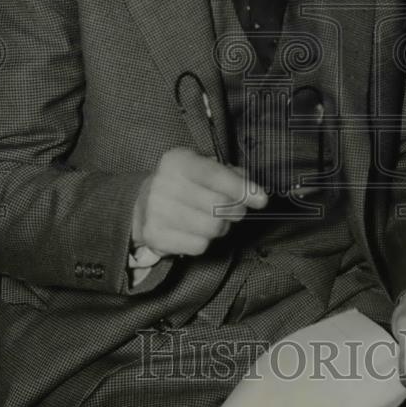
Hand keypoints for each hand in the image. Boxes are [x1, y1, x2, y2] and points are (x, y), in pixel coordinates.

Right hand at [132, 148, 267, 257]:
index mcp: (177, 160)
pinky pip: (199, 246)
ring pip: (212, 228)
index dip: (242, 189)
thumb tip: (256, 193)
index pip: (215, 175)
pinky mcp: (155, 235)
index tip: (262, 199)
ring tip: (212, 220)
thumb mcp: (205, 169)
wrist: (144, 205)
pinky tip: (195, 231)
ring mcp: (156, 210)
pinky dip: (204, 241)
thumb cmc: (185, 185)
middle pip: (219, 205)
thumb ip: (233, 176)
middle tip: (233, 211)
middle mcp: (163, 182)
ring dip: (221, 227)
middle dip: (235, 211)